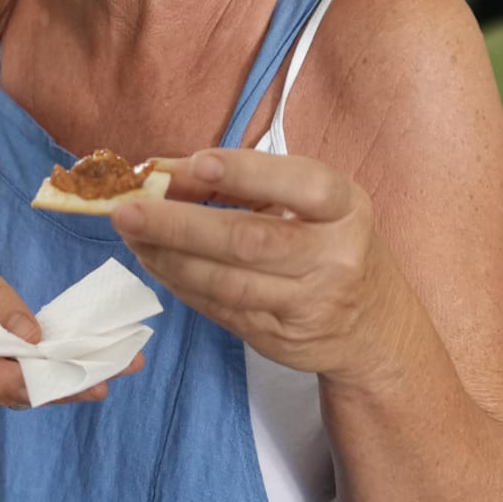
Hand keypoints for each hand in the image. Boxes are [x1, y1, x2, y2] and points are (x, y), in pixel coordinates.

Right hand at [0, 227, 144, 408]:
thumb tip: (29, 335)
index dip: (0, 369)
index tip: (46, 357)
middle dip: (52, 385)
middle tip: (103, 379)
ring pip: (18, 391)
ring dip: (68, 383)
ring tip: (118, 369)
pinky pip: (27, 381)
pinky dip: (64, 375)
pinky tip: (103, 370)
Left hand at [111, 149, 390, 381]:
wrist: (375, 328)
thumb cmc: (328, 243)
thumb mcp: (301, 201)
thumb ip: (233, 179)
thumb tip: (159, 170)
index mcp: (345, 209)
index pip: (302, 186)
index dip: (248, 173)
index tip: (197, 163)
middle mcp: (334, 257)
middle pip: (249, 240)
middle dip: (180, 224)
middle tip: (128, 209)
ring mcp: (308, 304)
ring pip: (226, 283)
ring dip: (168, 257)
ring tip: (131, 234)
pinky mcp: (281, 338)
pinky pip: (219, 308)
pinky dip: (180, 283)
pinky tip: (154, 262)